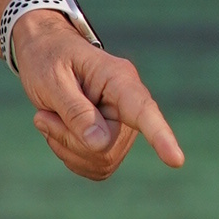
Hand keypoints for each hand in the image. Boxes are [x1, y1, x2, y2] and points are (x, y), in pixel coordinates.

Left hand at [12, 13, 184, 183]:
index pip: (143, 110)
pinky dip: (69, 155)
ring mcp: (122, 124)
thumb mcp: (51, 79)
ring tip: (49, 117)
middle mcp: (129, 103)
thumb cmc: (48, 58)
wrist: (46, 51)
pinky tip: (58, 131)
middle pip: (108, 146)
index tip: (176, 160)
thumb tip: (100, 144)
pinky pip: (95, 166)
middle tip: (42, 115)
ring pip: (102, 160)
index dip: (160, 136)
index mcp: (118, 78)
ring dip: (66, 146)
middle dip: (69, 138)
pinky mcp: (112, 141)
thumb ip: (74, 110)